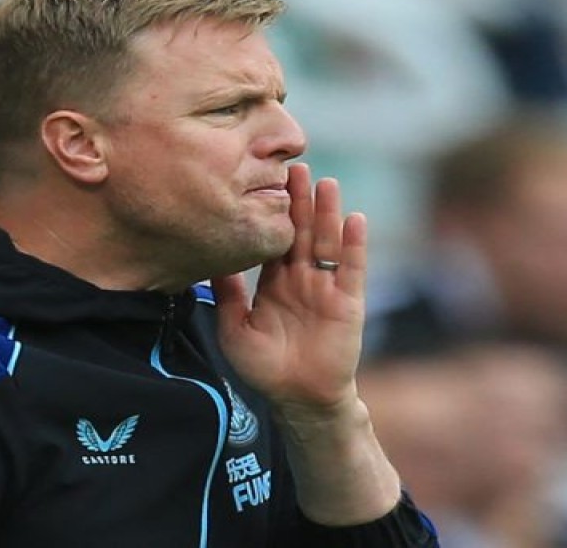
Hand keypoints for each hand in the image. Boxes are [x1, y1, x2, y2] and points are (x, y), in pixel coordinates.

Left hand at [213, 163, 366, 415]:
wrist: (298, 398)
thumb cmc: (265, 368)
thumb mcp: (235, 328)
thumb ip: (227, 294)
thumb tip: (212, 259)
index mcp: (275, 282)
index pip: (275, 238)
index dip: (272, 212)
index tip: (266, 181)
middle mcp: (302, 278)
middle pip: (302, 231)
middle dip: (300, 201)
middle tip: (296, 168)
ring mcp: (327, 287)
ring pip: (327, 242)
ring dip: (328, 213)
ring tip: (327, 183)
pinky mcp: (348, 301)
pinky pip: (352, 268)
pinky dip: (355, 244)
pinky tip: (355, 219)